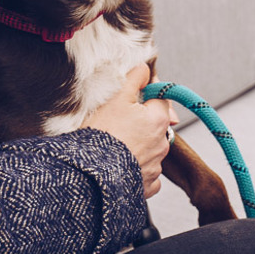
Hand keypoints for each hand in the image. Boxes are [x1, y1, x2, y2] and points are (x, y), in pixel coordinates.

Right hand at [83, 64, 176, 197]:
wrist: (92, 174)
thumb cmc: (103, 134)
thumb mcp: (116, 97)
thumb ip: (134, 78)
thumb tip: (145, 68)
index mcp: (159, 119)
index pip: (160, 98)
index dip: (145, 93)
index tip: (131, 95)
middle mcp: (162, 144)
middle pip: (155, 124)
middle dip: (141, 121)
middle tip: (118, 120)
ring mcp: (155, 166)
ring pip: (151, 149)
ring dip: (139, 145)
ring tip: (116, 143)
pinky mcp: (146, 185)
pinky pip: (147, 173)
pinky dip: (138, 169)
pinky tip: (123, 164)